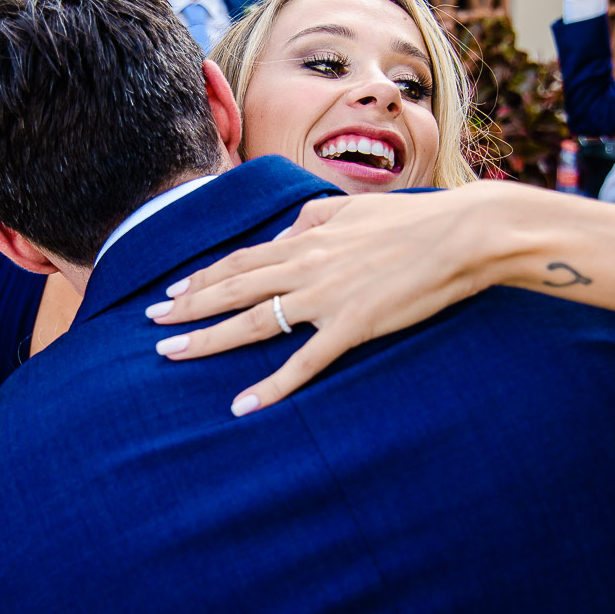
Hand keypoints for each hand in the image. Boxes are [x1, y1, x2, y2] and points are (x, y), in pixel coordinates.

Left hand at [147, 190, 497, 414]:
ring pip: (253, 322)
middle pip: (232, 290)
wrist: (463, 235)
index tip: (172, 292)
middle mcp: (307, 265)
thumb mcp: (355, 208)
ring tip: (172, 355)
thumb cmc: (415, 220)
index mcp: (308, 238)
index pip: (240, 260)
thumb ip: (313, 218)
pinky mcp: (352, 326)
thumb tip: (285, 233)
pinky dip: (270, 386)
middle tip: (151, 325)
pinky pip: (302, 363)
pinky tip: (242, 405)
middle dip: (187, 308)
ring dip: (208, 340)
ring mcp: (327, 298)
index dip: (202, 277)